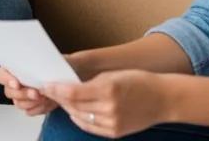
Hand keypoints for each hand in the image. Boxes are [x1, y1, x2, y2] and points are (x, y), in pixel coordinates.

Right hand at [0, 66, 57, 115]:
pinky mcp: (29, 107)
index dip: (7, 80)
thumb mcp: (40, 59)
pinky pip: (29, 111)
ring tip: (44, 96)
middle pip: (9, 92)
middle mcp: (12, 84)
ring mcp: (19, 97)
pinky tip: (45, 101)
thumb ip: (33, 62)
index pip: (1, 75)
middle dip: (23, 93)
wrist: (58, 81)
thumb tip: (33, 66)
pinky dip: (38, 108)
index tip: (17, 84)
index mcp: (11, 69)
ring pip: (19, 103)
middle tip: (35, 92)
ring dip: (32, 102)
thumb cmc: (47, 67)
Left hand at [44, 70, 170, 137]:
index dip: (56, 89)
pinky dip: (79, 119)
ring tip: (60, 99)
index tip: (46, 85)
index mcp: (107, 89)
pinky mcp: (115, 133)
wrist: (162, 99)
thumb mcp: (112, 75)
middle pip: (74, 106)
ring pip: (80, 117)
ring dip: (68, 108)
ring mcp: (112, 123)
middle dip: (59, 98)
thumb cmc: (138, 81)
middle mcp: (109, 109)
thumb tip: (69, 86)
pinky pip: (90, 127)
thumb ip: (91, 82)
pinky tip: (74, 111)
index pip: (73, 92)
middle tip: (49, 90)